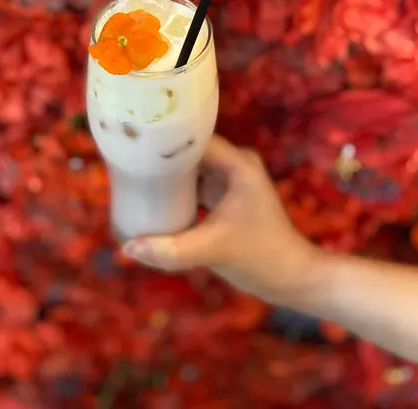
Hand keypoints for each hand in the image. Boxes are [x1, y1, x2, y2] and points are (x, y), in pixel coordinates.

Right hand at [122, 135, 323, 305]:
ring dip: (167, 173)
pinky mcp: (226, 197)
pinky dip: (176, 190)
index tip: (134, 141)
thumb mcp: (212, 251)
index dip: (166, 138)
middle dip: (161, 156)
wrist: (292, 278)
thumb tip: (128, 248)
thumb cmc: (260, 258)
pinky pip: (194, 184)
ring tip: (132, 174)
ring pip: (191, 168)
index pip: (195, 138)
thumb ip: (171, 249)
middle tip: (125, 159)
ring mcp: (230, 180)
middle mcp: (235, 164)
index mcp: (238, 164)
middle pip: (190, 150)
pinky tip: (151, 196)